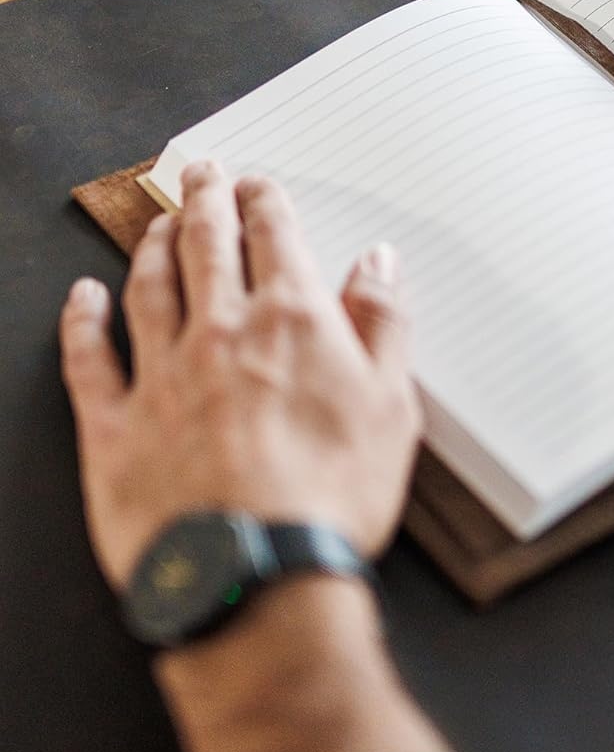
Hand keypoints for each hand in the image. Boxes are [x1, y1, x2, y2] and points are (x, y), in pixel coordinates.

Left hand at [59, 161, 420, 590]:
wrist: (257, 576)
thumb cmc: (333, 496)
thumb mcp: (392, 404)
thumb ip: (383, 323)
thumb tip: (378, 262)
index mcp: (292, 322)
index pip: (275, 237)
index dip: (265, 202)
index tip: (259, 185)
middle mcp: (221, 333)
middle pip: (208, 247)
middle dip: (206, 202)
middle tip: (201, 174)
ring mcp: (162, 377)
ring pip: (149, 288)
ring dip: (154, 245)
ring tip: (159, 223)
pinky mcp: (115, 428)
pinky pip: (90, 360)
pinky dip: (83, 321)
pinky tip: (82, 298)